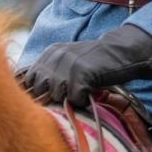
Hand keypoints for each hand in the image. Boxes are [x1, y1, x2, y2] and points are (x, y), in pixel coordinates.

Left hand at [24, 24, 151, 106]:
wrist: (123, 51)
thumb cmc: (97, 62)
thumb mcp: (68, 61)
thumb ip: (50, 72)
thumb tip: (32, 93)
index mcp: (50, 53)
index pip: (29, 79)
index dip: (39, 92)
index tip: (53, 95)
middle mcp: (55, 56)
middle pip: (40, 89)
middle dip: (53, 97)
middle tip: (71, 93)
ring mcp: (68, 63)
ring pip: (56, 95)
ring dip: (70, 99)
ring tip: (83, 91)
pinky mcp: (81, 72)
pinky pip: (75, 98)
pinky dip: (84, 101)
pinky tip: (93, 92)